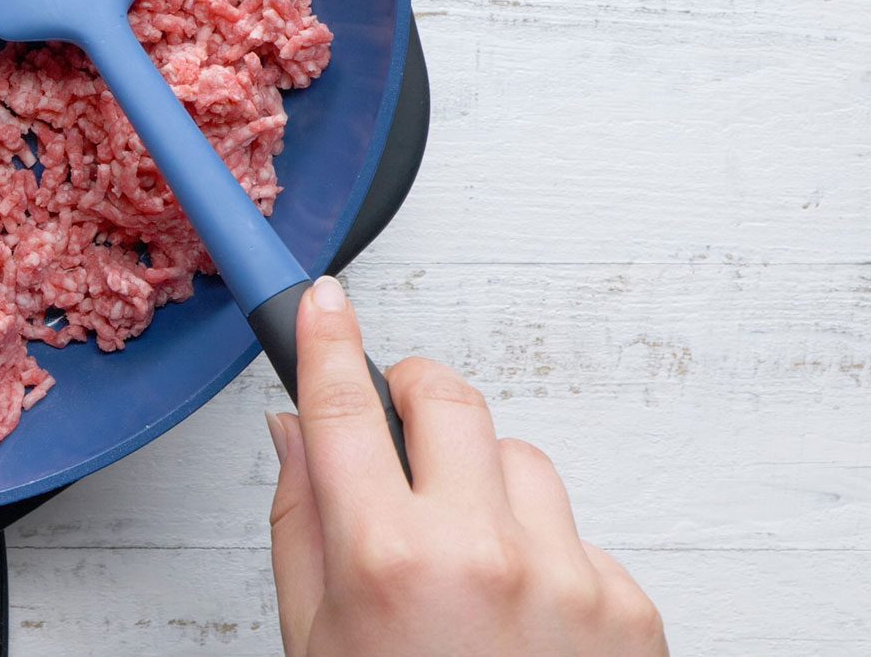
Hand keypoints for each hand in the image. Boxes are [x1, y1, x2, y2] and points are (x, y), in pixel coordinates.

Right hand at [267, 276, 665, 655]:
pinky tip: (518, 621)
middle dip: (415, 396)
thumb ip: (301, 525)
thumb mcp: (315, 641)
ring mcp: (565, 576)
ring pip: (519, 460)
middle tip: (397, 423)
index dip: (327, 340)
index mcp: (385, 560)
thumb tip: (295, 433)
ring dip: (484, 486)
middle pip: (448, 400)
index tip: (324, 300)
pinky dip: (544, 557)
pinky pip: (578, 533)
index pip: (343, 408)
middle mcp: (481, 553)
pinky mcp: (628, 606)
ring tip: (465, 565)